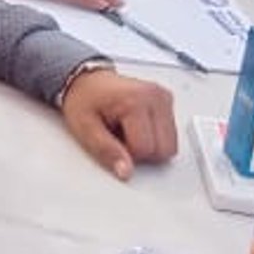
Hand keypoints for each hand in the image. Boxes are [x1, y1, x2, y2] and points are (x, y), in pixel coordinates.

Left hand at [60, 69, 178, 179]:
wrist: (85, 81)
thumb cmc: (83, 100)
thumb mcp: (84, 128)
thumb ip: (106, 151)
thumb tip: (125, 172)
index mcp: (135, 101)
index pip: (144, 149)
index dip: (126, 154)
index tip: (112, 141)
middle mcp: (154, 96)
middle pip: (163, 149)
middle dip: (141, 152)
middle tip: (120, 137)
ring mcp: (163, 98)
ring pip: (170, 145)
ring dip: (150, 146)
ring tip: (128, 131)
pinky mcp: (167, 101)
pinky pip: (170, 135)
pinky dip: (154, 138)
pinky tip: (137, 127)